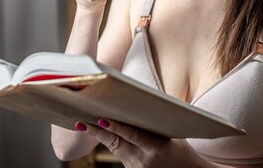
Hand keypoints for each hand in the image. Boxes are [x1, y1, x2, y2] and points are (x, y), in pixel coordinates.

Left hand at [76, 119, 212, 167]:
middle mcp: (145, 160)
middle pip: (116, 144)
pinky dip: (111, 144)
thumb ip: (154, 123)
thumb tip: (140, 101)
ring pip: (115, 149)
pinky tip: (100, 133)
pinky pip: (119, 155)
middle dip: (97, 133)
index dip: (116, 128)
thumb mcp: (171, 135)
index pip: (132, 135)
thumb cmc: (181, 150)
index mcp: (156, 148)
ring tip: (85, 124)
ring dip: (101, 137)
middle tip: (81, 123)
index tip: (101, 120)